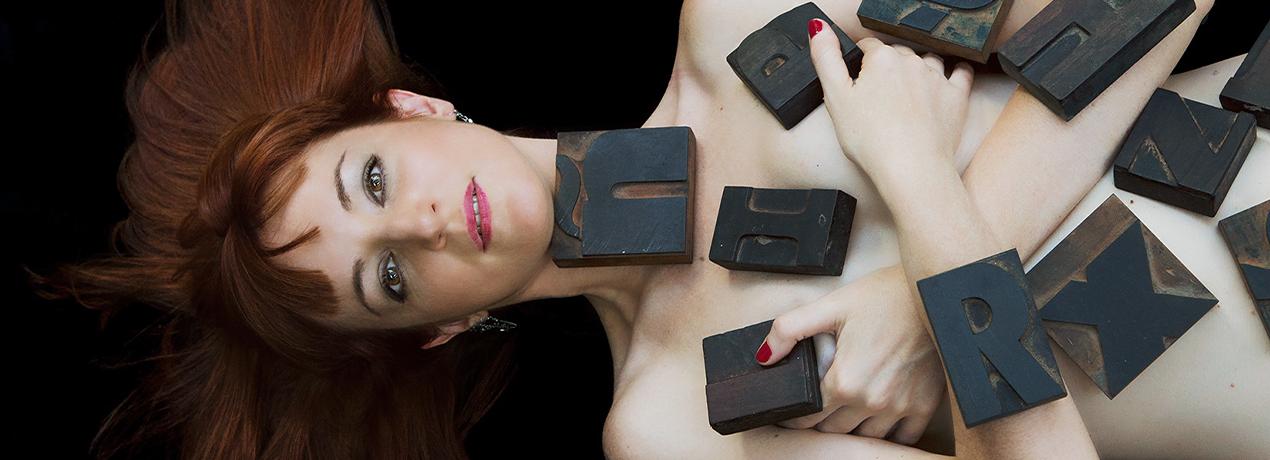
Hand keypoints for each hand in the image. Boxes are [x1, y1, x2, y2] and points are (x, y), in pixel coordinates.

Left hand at [757, 265, 944, 444]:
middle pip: (834, 430)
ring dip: (852, 427)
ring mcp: (899, 406)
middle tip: (818, 405)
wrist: (934, 292)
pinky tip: (878, 417)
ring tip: (845, 409)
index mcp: (845, 381)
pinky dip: (887, 432)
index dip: (796, 414)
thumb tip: (764, 356)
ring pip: (865, 437)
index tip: (794, 409)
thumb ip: (790, 330)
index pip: (809, 416)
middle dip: (821, 420)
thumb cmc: (885, 296)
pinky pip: (902, 438)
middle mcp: (871, 401)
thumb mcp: (831, 306)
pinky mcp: (924, 405)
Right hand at [807, 19, 972, 175]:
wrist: (910, 168)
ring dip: (916, 69)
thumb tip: (819, 28)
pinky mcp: (956, 96)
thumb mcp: (835, 97)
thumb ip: (826, 58)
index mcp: (881, 59)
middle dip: (885, 68)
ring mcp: (936, 78)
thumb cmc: (872, 139)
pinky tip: (948, 76)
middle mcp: (912, 62)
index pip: (867, 47)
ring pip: (926, 60)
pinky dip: (954, 70)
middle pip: (896, 54)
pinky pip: (961, 72)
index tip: (856, 80)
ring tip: (905, 91)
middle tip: (876, 94)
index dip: (858, 62)